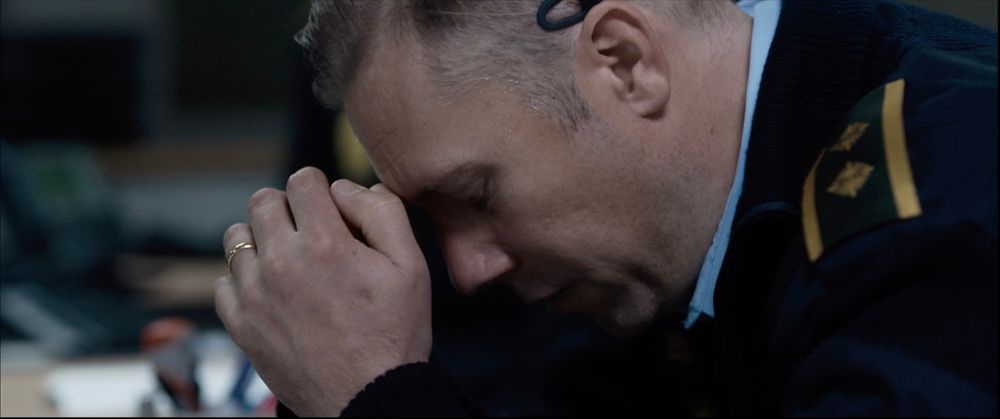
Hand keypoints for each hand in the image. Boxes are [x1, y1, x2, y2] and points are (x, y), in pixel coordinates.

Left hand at [215, 167, 431, 415]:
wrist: (368, 398)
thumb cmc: (394, 335)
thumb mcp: (412, 265)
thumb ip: (382, 212)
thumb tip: (348, 188)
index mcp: (325, 243)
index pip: (302, 180)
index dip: (320, 189)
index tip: (329, 209)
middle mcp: (282, 263)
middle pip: (262, 200)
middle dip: (287, 206)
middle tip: (310, 232)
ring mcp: (255, 295)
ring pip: (237, 237)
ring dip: (262, 239)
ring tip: (290, 261)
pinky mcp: (240, 325)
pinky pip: (225, 281)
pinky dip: (245, 280)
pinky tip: (275, 293)